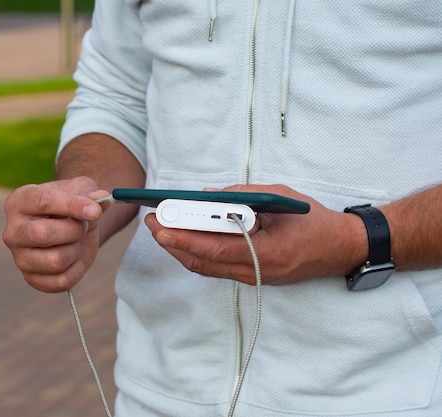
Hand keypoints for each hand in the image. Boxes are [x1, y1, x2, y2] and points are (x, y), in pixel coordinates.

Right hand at [2, 176, 108, 292]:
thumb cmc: (72, 205)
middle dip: (74, 230)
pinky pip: (62, 281)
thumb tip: (101, 200)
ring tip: (74, 242)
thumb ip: (91, 193)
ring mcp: (19, 258)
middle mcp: (13, 231)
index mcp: (20, 202)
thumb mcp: (82, 190)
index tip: (95, 210)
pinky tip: (74, 259)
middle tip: (82, 226)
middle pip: (43, 234)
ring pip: (55, 261)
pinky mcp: (32, 279)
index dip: (72, 206)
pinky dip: (77, 270)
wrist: (72, 227)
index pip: (43, 202)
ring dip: (75, 251)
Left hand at [144, 184, 367, 285]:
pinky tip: (184, 239)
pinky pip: (217, 268)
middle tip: (151, 223)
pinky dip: (197, 253)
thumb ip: (242, 196)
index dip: (184, 239)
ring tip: (162, 228)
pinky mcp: (253, 277)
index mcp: (267, 252)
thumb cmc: (313, 219)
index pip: (215, 249)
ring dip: (181, 250)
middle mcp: (257, 271)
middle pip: (203, 262)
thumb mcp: (280, 197)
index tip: (159, 227)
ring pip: (206, 268)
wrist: (341, 248)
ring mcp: (254, 278)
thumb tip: (205, 196)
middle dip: (173, 243)